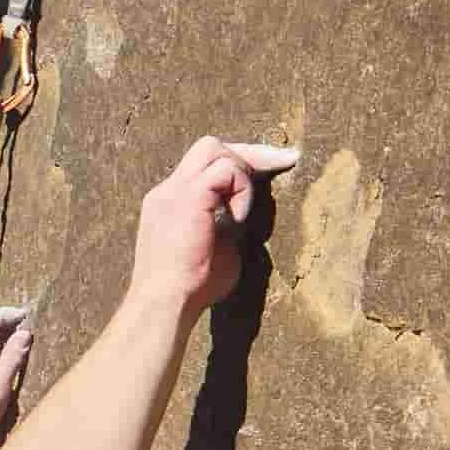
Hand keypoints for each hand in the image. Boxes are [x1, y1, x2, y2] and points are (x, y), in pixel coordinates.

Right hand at [131, 136, 299, 319]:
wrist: (165, 303)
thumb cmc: (191, 289)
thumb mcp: (216, 247)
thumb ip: (226, 226)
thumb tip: (243, 218)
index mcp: (170, 203)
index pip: (203, 165)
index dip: (238, 165)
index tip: (273, 167)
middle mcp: (168, 190)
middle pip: (208, 146)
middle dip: (248, 152)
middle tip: (284, 163)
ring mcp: (173, 190)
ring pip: (214, 149)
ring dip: (241, 175)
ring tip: (240, 215)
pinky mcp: (188, 196)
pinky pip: (225, 170)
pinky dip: (240, 189)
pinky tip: (237, 220)